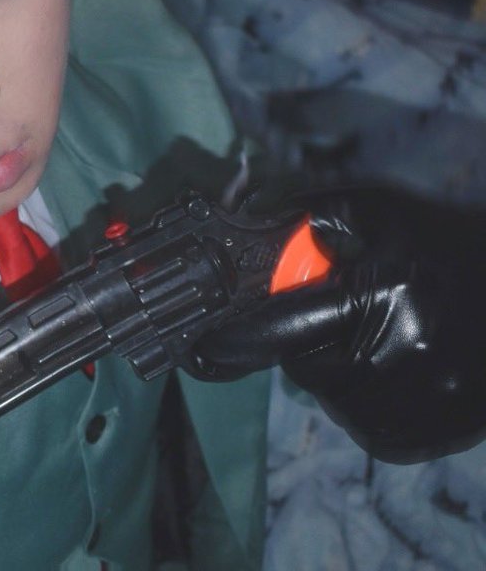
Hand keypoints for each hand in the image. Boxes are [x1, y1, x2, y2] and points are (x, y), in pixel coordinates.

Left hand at [192, 188, 485, 462]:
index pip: (284, 328)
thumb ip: (314, 212)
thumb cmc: (450, 250)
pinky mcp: (436, 436)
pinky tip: (389, 372)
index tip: (198, 350)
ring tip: (368, 342)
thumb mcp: (383, 213)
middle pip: (305, 369)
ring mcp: (425, 405)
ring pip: (336, 403)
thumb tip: (251, 217)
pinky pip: (373, 431)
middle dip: (304, 344)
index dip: (237, 339)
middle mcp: (402, 357)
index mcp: (384, 297)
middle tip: (332, 319)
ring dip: (335, 376)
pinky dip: (366, 406)